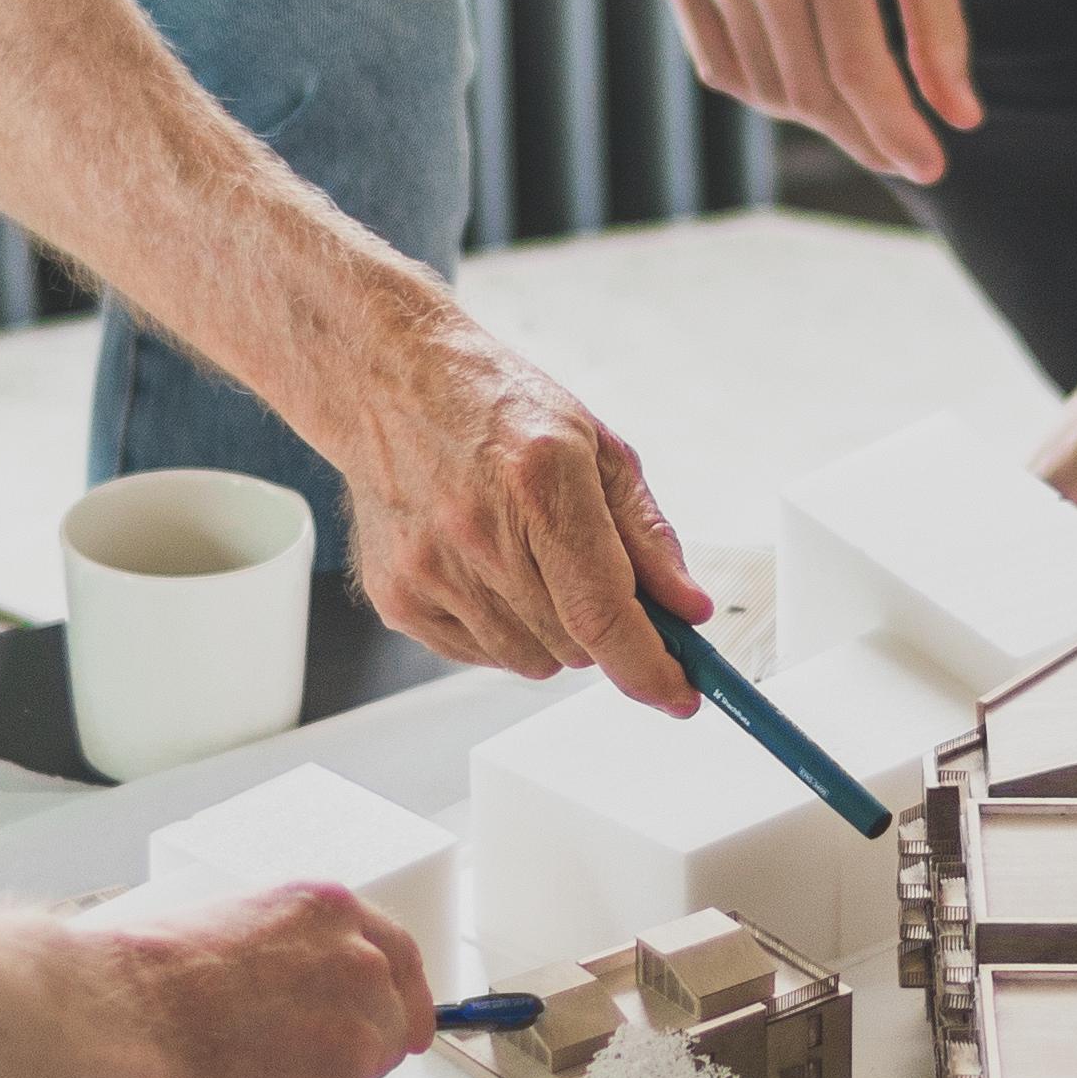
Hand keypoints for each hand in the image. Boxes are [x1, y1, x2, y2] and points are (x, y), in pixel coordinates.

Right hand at [64, 872, 430, 1077]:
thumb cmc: (127, 983)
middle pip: (380, 1043)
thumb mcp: (221, 927)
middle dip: (327, 1069)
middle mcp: (358, 975)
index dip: (394, 1007)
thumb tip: (275, 1003)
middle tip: (253, 1074)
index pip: (398, 962)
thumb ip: (277, 960)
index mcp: (327, 916)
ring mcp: (353, 1052)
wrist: (103, 1024)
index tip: (405, 1030)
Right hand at [303, 294, 705, 711]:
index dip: (650, 667)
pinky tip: (485, 569)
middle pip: (574, 646)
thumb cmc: (496, 407)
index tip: (681, 693)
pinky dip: (501, 629)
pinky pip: (479, 656)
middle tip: (588, 575)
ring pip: (530, 661)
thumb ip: (647, 535)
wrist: (388, 384)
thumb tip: (688, 609)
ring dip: (551, 632)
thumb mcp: (595, 448)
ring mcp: (429, 570)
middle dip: (602, 629)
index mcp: (540, 482)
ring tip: (526, 559)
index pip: (604, 612)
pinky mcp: (396, 597)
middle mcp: (477, 531)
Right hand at [660, 0, 976, 189]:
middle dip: (864, 134)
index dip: (895, 130)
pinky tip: (803, 72)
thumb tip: (960, 120)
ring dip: (818, 114)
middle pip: (808, 88)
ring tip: (860, 102)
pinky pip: (720, 64)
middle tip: (903, 149)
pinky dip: (764, 87)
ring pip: (763, 87)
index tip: (931, 166)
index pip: (857, 68)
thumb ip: (940, 30)